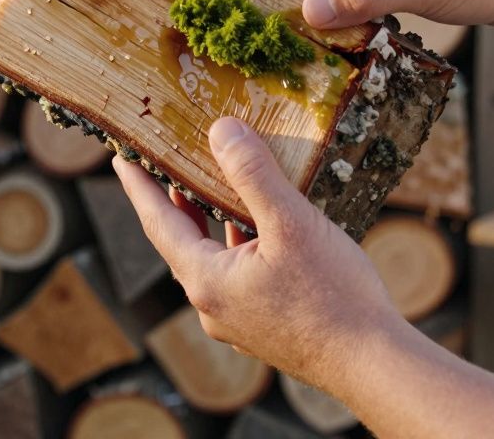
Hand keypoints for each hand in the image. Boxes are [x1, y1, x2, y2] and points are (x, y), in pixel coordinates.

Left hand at [112, 116, 406, 392]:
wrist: (372, 363)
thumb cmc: (334, 297)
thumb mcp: (291, 223)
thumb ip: (253, 175)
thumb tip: (221, 131)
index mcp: (207, 280)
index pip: (157, 223)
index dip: (138, 186)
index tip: (121, 157)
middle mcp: (213, 305)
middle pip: (182, 241)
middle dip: (173, 199)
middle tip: (163, 163)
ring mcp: (238, 320)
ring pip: (213, 258)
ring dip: (209, 221)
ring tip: (209, 184)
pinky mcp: (264, 325)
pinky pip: (238, 274)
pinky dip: (238, 243)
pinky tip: (259, 227)